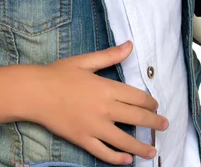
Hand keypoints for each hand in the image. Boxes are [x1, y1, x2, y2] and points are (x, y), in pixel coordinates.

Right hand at [23, 40, 167, 164]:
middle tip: (165, 125)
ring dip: (141, 146)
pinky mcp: (82, 139)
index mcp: (107, 88)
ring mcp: (94, 126)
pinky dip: (117, 158)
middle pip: (136, 118)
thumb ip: (110, 56)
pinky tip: (127, 161)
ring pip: (124, 140)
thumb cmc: (59, 73)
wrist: (35, 92)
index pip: (137, 97)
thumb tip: (130, 45)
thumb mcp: (86, 61)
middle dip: (154, 122)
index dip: (150, 102)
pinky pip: (103, 152)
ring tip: (153, 150)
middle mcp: (104, 109)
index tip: (156, 105)